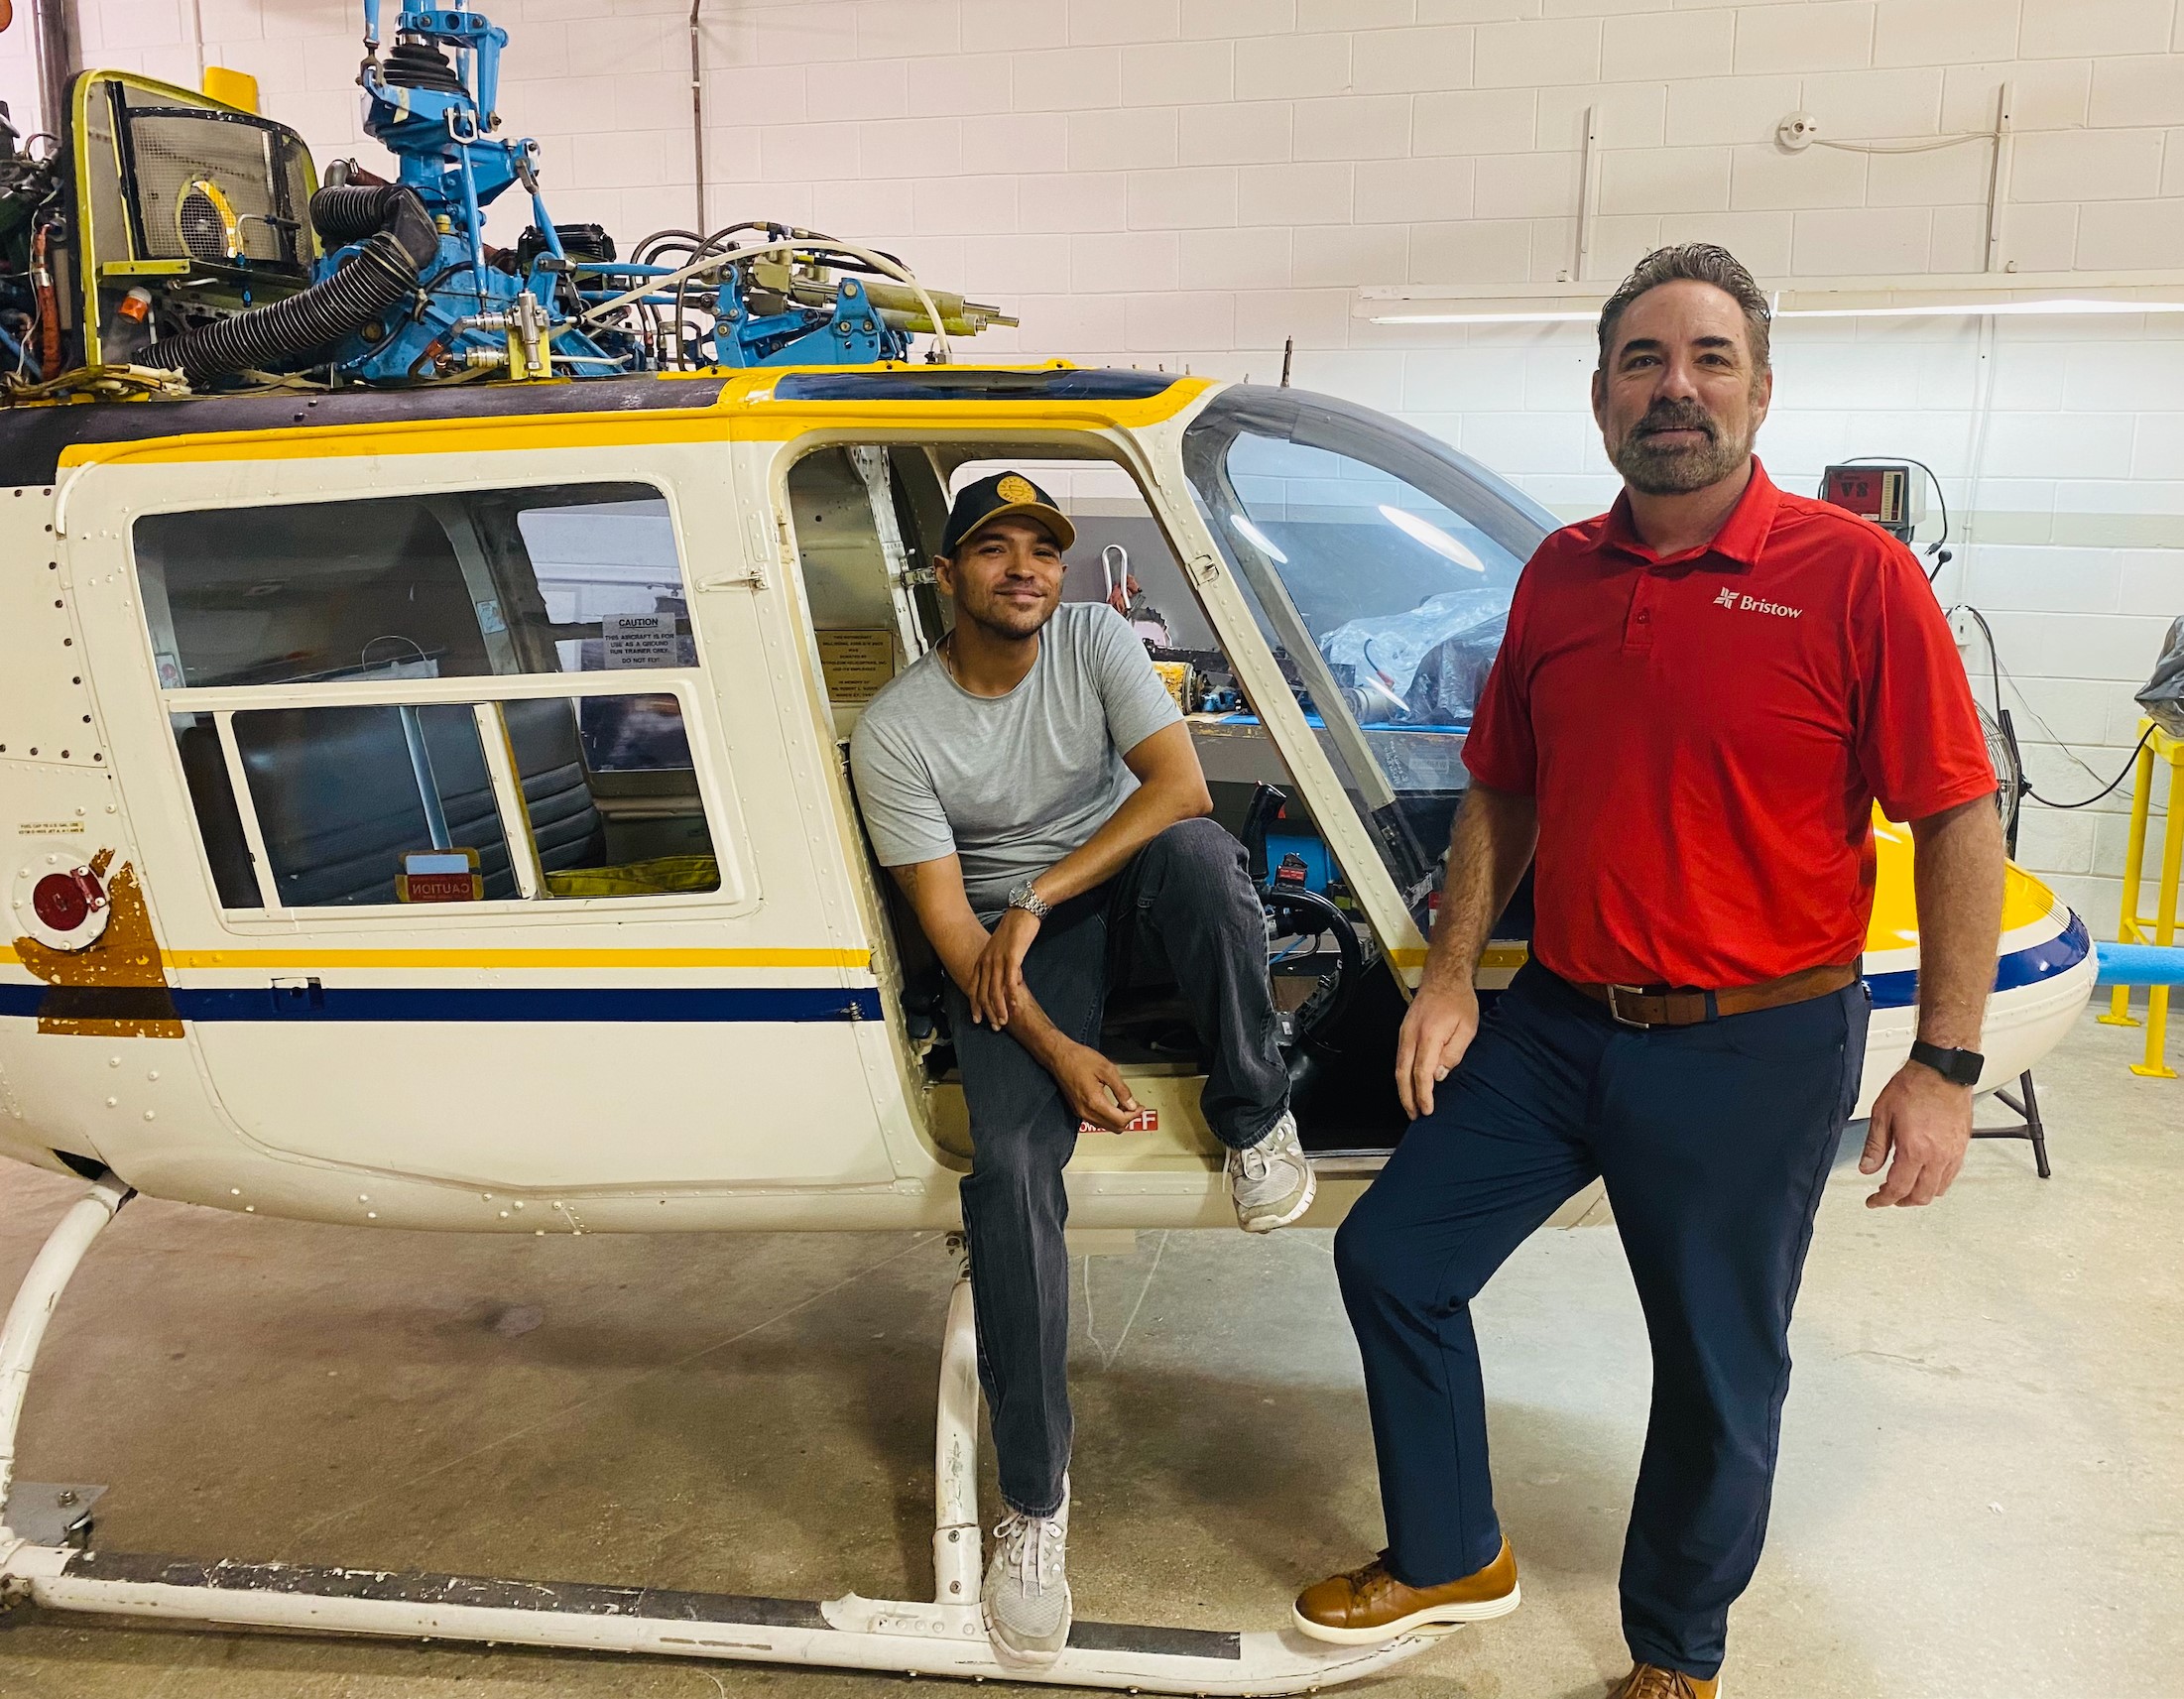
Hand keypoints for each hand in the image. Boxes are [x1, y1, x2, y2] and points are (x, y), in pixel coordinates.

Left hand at [970, 908, 1039, 1027]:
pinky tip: (1015, 1007)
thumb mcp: (1000, 947)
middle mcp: (987, 962)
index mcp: (983, 959)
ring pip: (995, 991)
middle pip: (983, 992)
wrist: (1023, 913)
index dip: (975, 1005)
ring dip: (999, 1009)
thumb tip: (999, 974)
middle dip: (988, 1012)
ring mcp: (999, 961)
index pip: (974, 987)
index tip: (977, 1019)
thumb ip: (996, 961)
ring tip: (1004, 1022)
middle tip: (994, 1027)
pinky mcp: (1012, 959)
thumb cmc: (1014, 930)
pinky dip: (1012, 996)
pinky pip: (1010, 982)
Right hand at [1052, 1041, 1140, 1132]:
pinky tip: (1113, 1105)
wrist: (1059, 1056)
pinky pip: (1097, 1120)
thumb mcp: (1107, 1070)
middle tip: (1135, 1107)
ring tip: (1126, 1104)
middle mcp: (1085, 1111)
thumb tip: (1132, 1104)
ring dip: (1118, 1118)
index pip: (1120, 1120)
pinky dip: (1108, 1116)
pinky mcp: (1077, 1109)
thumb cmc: (1078, 1059)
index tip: (1140, 1107)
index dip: (1134, 1115)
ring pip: (1106, 1126)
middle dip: (1128, 1118)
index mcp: (1094, 1102)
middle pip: (1114, 1127)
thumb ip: (1121, 1090)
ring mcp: (1080, 1112)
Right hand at [1395, 979, 1478, 1119]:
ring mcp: (1405, 1033)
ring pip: (1398, 1067)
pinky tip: (1409, 1084)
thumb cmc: (1457, 999)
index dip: (1423, 1095)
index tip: (1427, 1109)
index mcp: (1428, 1036)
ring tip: (1412, 1105)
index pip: (1421, 1073)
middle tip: (1415, 1115)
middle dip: (1407, 1098)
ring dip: (1403, 1089)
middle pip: (1403, 1074)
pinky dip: (1403, 1076)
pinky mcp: (1404, 1032)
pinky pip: (1400, 1058)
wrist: (1444, 977)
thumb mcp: (1467, 1028)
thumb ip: (1453, 1054)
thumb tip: (1440, 1075)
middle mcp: (1411, 1035)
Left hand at [1860, 1061, 1972, 1206]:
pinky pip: (1951, 1176)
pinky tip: (1926, 1176)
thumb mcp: (1882, 1113)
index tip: (1874, 1201)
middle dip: (1901, 1201)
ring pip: (1939, 1190)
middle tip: (1887, 1197)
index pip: (1898, 1188)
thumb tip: (1867, 1167)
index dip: (1883, 1200)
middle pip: (1921, 1196)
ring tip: (1905, 1189)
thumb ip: (1875, 1145)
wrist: (1942, 1070)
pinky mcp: (1962, 1147)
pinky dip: (1937, 1183)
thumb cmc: (1914, 1085)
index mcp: (1915, 1149)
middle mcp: (1938, 1156)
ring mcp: (1954, 1153)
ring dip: (1920, 1194)